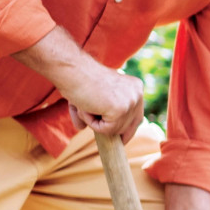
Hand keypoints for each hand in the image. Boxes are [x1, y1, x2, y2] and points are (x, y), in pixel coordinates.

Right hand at [11, 27, 146, 141]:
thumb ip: (89, 112)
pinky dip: (92, 123)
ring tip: (86, 104)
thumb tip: (81, 128)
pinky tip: (87, 106)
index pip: (137, 116)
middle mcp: (138, 94)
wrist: (72, 70)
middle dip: (111, 128)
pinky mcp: (121, 110)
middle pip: (129, 126)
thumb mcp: (90, 97)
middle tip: (90, 112)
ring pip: (115, 130)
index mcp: (135, 88)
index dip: (127, 129)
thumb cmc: (78, 80)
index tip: (120, 139)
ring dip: (95, 122)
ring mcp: (131, 102)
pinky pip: (106, 130)